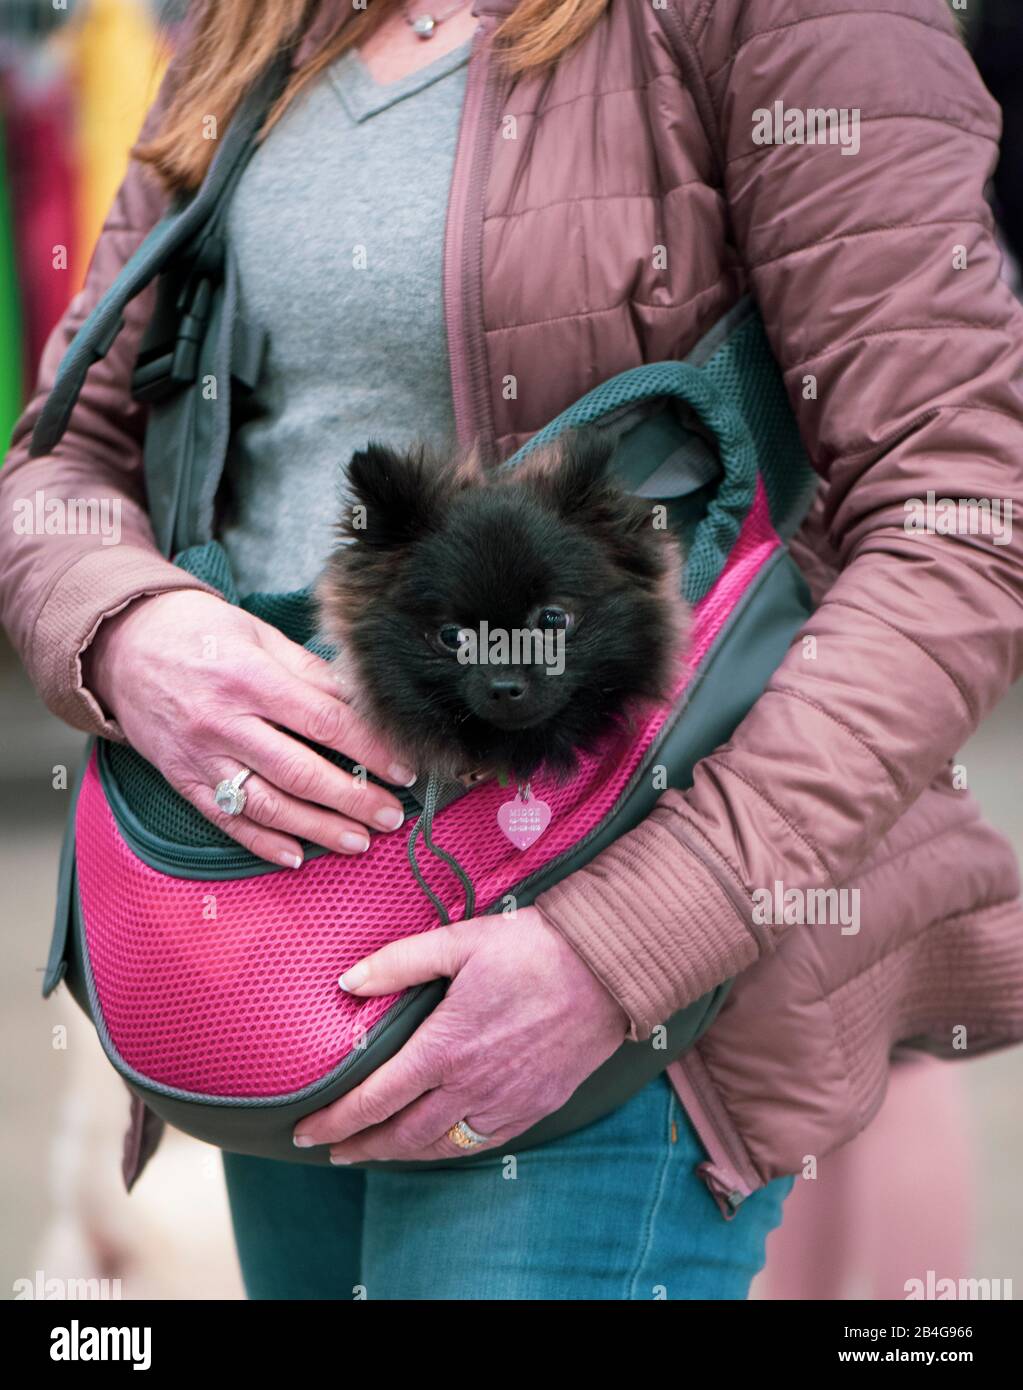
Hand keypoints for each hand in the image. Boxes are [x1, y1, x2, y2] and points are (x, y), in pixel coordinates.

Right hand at [83, 590, 414, 866]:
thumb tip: (362, 702)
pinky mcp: (184, 779)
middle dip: (353, 799)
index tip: (403, 769)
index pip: (325, 722)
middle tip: (390, 816)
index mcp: (250, 678)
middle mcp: (224, 722)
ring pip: (267, 804)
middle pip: (301, 771)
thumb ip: (310, 671)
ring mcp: (201, 756)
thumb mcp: (259, 635)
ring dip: (317, 828)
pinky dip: (262, 842)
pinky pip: (227, 819)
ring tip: (357, 841)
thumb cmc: (199, 633)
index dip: (371, 749)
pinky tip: (296, 856)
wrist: (122, 644)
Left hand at [292, 907, 629, 1160]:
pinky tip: (436, 1142)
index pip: (374, 1100)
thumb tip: (346, 982)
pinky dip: (448, 1149)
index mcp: (445, 1047)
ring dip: (400, 1153)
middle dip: (359, 1147)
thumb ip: (398, 963)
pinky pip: (481, 1142)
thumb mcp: (460, 941)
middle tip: (330, 1151)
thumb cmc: (532, 948)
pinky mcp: (535, 1107)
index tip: (305, 1133)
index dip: (334, 1122)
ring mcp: (505, 1103)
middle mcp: (471, 1086)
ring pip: (440, 1146)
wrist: (607, 968)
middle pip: (401, 1135)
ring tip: (374, 1151)